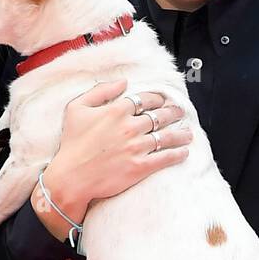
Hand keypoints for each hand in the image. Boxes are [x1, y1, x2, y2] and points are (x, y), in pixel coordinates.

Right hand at [37, 78, 190, 231]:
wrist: (71, 177)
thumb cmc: (71, 143)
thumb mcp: (76, 108)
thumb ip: (100, 91)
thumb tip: (123, 82)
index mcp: (116, 111)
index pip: (145, 99)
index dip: (157, 99)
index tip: (162, 100)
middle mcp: (129, 127)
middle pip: (160, 116)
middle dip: (173, 113)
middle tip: (179, 113)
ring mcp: (136, 147)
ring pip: (166, 136)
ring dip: (180, 134)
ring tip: (187, 133)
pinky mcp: (140, 167)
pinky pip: (165, 158)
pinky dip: (177, 154)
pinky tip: (184, 152)